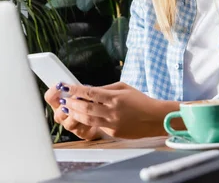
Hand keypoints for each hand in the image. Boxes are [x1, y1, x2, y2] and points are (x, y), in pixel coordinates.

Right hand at [44, 83, 101, 140]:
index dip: (53, 91)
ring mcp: (69, 125)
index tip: (61, 85)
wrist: (96, 120)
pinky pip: (82, 127)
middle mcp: (61, 115)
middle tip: (79, 96)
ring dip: (80, 112)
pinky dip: (89, 119)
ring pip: (70, 121)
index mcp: (57, 103)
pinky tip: (95, 113)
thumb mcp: (79, 92)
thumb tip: (76, 83)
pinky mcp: (80, 132)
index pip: (49, 97)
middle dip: (70, 103)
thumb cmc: (84, 103)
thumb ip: (75, 88)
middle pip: (59, 111)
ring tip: (90, 104)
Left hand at [59, 81, 176, 138]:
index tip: (65, 87)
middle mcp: (112, 111)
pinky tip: (81, 116)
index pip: (90, 93)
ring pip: (88, 119)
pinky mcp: (114, 132)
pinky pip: (97, 126)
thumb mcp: (124, 88)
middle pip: (86, 107)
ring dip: (76, 113)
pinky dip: (88, 121)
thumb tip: (89, 90)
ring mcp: (112, 123)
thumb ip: (106, 88)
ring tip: (68, 109)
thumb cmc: (140, 100)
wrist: (155, 118)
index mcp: (115, 98)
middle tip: (63, 100)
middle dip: (72, 103)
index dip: (75, 90)